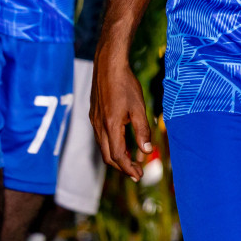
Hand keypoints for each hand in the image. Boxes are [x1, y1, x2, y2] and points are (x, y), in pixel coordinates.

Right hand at [91, 49, 153, 180]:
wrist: (108, 64)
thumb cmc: (125, 84)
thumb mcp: (138, 108)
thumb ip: (142, 131)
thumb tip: (146, 152)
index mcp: (111, 126)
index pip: (118, 156)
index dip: (129, 169)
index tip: (139, 175)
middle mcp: (99, 126)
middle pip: (108, 156)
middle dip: (122, 167)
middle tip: (136, 172)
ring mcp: (94, 120)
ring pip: (103, 146)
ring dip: (117, 156)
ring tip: (132, 159)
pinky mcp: (94, 114)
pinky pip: (101, 136)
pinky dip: (112, 144)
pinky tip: (122, 141)